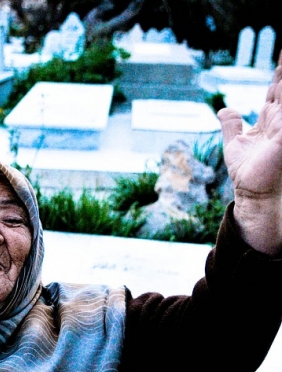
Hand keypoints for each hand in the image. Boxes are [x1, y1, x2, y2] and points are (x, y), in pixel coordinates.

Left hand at [218, 51, 281, 254]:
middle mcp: (280, 119)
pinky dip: (281, 105)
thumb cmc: (246, 172)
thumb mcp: (235, 144)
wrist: (251, 194)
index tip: (281, 50)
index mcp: (269, 118)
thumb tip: (223, 110)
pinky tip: (280, 94)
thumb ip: (231, 125)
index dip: (279, 70)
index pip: (276, 87)